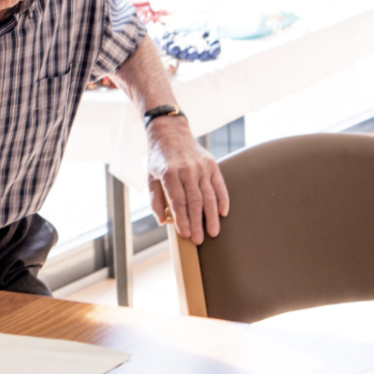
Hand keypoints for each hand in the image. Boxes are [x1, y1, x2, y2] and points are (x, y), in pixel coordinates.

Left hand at [146, 116, 228, 244]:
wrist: (170, 133)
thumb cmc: (158, 159)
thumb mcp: (150, 177)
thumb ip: (155, 200)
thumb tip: (162, 221)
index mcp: (169, 173)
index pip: (177, 201)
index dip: (182, 219)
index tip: (185, 234)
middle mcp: (187, 170)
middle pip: (194, 201)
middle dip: (197, 223)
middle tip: (199, 240)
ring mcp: (201, 167)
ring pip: (208, 195)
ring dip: (211, 216)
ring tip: (213, 233)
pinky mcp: (211, 164)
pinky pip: (219, 185)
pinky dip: (222, 199)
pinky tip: (223, 213)